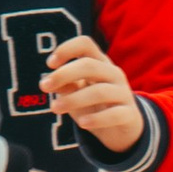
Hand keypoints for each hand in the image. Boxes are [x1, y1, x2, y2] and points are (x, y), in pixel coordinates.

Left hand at [41, 34, 145, 154]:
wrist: (122, 127)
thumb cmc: (94, 104)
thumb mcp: (76, 92)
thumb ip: (63, 85)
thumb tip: (48, 82)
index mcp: (99, 62)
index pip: (85, 44)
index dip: (66, 49)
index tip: (50, 64)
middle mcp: (113, 73)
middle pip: (89, 65)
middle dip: (64, 75)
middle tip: (43, 86)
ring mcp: (123, 93)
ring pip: (100, 91)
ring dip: (73, 99)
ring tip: (55, 108)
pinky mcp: (129, 114)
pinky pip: (115, 114)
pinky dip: (97, 119)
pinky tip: (82, 123)